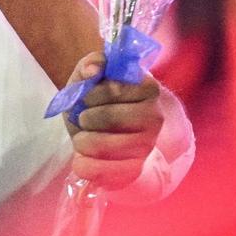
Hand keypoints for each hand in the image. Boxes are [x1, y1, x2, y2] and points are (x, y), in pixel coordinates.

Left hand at [65, 52, 163, 188]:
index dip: (90, 94)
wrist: (109, 131)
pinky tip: (81, 159)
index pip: (112, 89)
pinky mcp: (135, 169)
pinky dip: (85, 165)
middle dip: (84, 117)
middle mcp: (154, 117)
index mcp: (147, 87)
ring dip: (81, 140)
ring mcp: (147, 145)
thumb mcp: (91, 76)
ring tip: (83, 137)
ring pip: (102, 145)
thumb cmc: (97, 99)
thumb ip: (91, 64)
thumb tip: (92, 70)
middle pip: (107, 117)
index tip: (86, 97)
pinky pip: (104, 171)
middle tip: (83, 118)